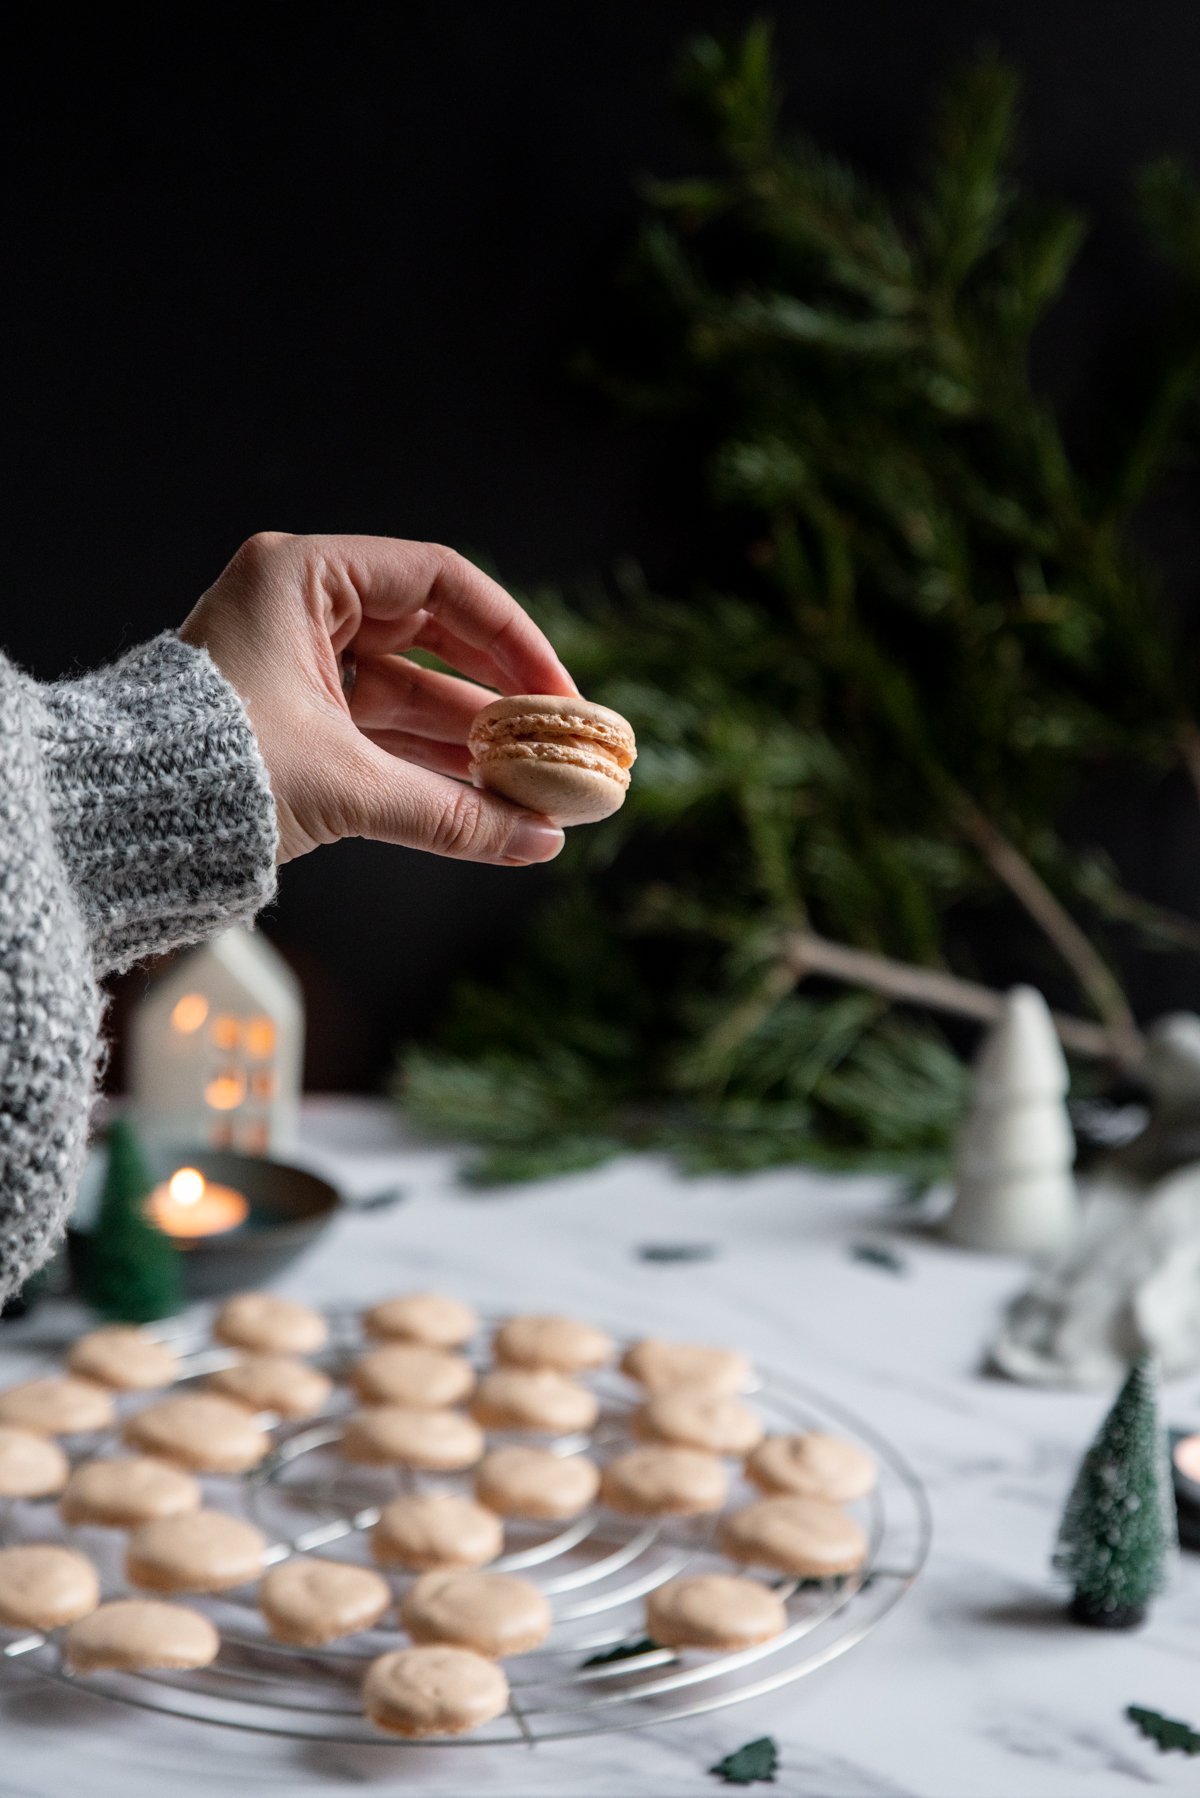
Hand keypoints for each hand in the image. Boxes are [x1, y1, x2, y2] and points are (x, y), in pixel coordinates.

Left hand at [179, 532, 576, 865]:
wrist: (115, 826)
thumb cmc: (208, 775)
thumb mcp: (343, 786)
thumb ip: (450, 813)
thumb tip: (538, 842)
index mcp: (303, 579)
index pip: (440, 582)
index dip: (512, 637)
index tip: (558, 691)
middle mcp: (302, 611)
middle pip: (434, 638)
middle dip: (498, 697)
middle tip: (557, 739)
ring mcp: (297, 665)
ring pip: (412, 693)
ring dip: (471, 741)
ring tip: (534, 784)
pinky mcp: (294, 718)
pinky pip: (382, 732)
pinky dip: (431, 765)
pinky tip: (487, 799)